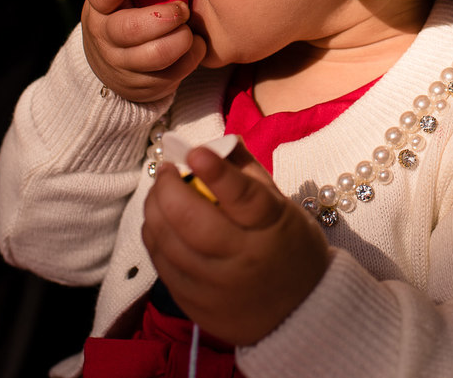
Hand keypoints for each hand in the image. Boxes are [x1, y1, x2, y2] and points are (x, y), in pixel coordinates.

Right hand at [82, 0, 204, 101]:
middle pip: (129, 30)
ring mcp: (123, 64)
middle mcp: (105, 36)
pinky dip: (192, 55)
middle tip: (182, 9)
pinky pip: (176, 72)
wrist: (120, 66)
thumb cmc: (134, 12)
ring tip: (188, 27)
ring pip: (155, 55)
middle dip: (162, 18)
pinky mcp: (145, 85)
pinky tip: (194, 44)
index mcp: (100, 6)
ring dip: (180, 39)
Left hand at [141, 144, 330, 345]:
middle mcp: (243, 260)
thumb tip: (217, 141)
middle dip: (168, 190)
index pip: (244, 199)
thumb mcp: (283, 206)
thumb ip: (248, 173)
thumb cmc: (289, 246)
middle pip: (194, 223)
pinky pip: (162, 266)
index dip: (218, 174)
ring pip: (169, 244)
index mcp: (272, 228)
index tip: (195, 152)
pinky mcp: (194, 304)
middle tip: (166, 171)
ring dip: (155, 211)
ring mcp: (215, 285)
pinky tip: (160, 223)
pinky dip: (155, 238)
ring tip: (160, 194)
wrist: (298, 310)